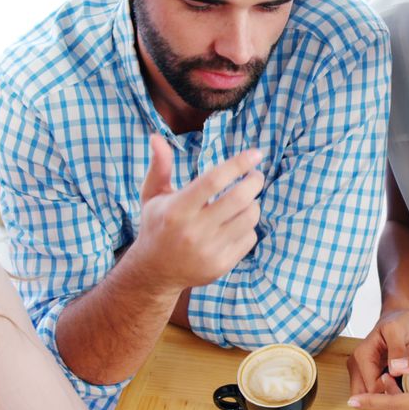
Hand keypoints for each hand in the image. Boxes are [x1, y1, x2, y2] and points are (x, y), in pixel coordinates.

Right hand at [130, 135, 264, 290]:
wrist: (154, 272)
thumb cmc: (157, 226)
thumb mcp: (153, 196)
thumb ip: (159, 167)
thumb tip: (156, 137)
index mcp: (177, 209)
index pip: (214, 180)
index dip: (238, 164)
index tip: (255, 154)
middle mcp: (193, 231)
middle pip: (239, 198)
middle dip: (254, 181)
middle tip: (256, 176)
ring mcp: (209, 250)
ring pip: (249, 218)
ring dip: (253, 204)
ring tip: (245, 200)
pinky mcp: (221, 265)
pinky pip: (250, 238)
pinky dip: (248, 227)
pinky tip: (236, 224)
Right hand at [347, 310, 408, 393]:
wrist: (397, 319)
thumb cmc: (398, 323)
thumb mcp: (398, 331)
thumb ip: (397, 350)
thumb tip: (394, 371)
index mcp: (362, 355)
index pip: (372, 387)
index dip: (390, 391)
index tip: (406, 387)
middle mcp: (356, 365)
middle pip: (364, 396)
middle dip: (383, 400)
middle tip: (403, 394)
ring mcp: (359, 371)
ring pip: (367, 397)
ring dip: (383, 399)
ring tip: (401, 391)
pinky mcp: (366, 375)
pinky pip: (372, 393)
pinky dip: (384, 395)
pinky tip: (397, 389)